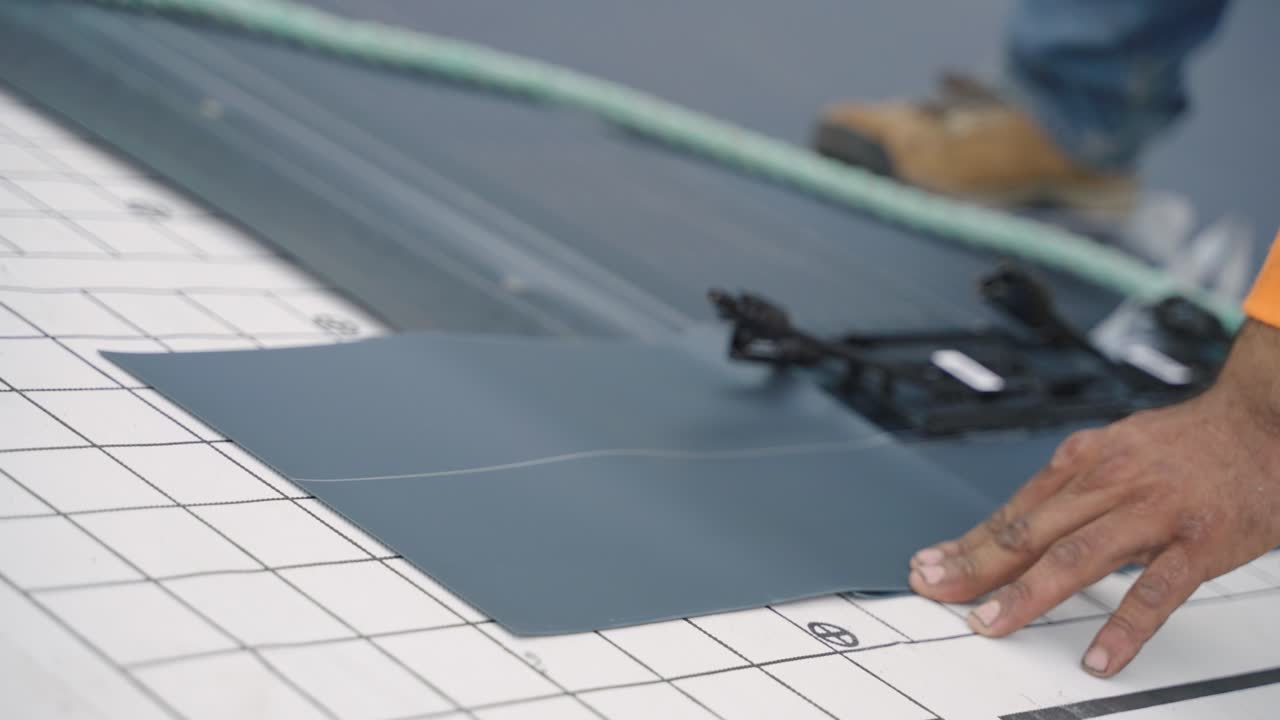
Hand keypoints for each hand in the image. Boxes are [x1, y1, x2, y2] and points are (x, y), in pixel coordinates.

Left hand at [908, 320, 1279, 676]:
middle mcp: (1109, 481)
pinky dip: (1124, 627)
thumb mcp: (1117, 451)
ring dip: (1026, 593)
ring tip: (990, 623)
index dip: (968, 543)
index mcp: (1084, 460)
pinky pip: (1155, 591)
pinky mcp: (1199, 541)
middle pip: (1028, 531)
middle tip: (936, 591)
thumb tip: (1018, 526)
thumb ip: (1071, 490)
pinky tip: (1099, 656)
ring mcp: (1152, 512)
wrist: (1264, 419)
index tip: (931, 566)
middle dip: (974, 565)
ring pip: (1075, 556)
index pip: (1013, 510)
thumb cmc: (1190, 443)